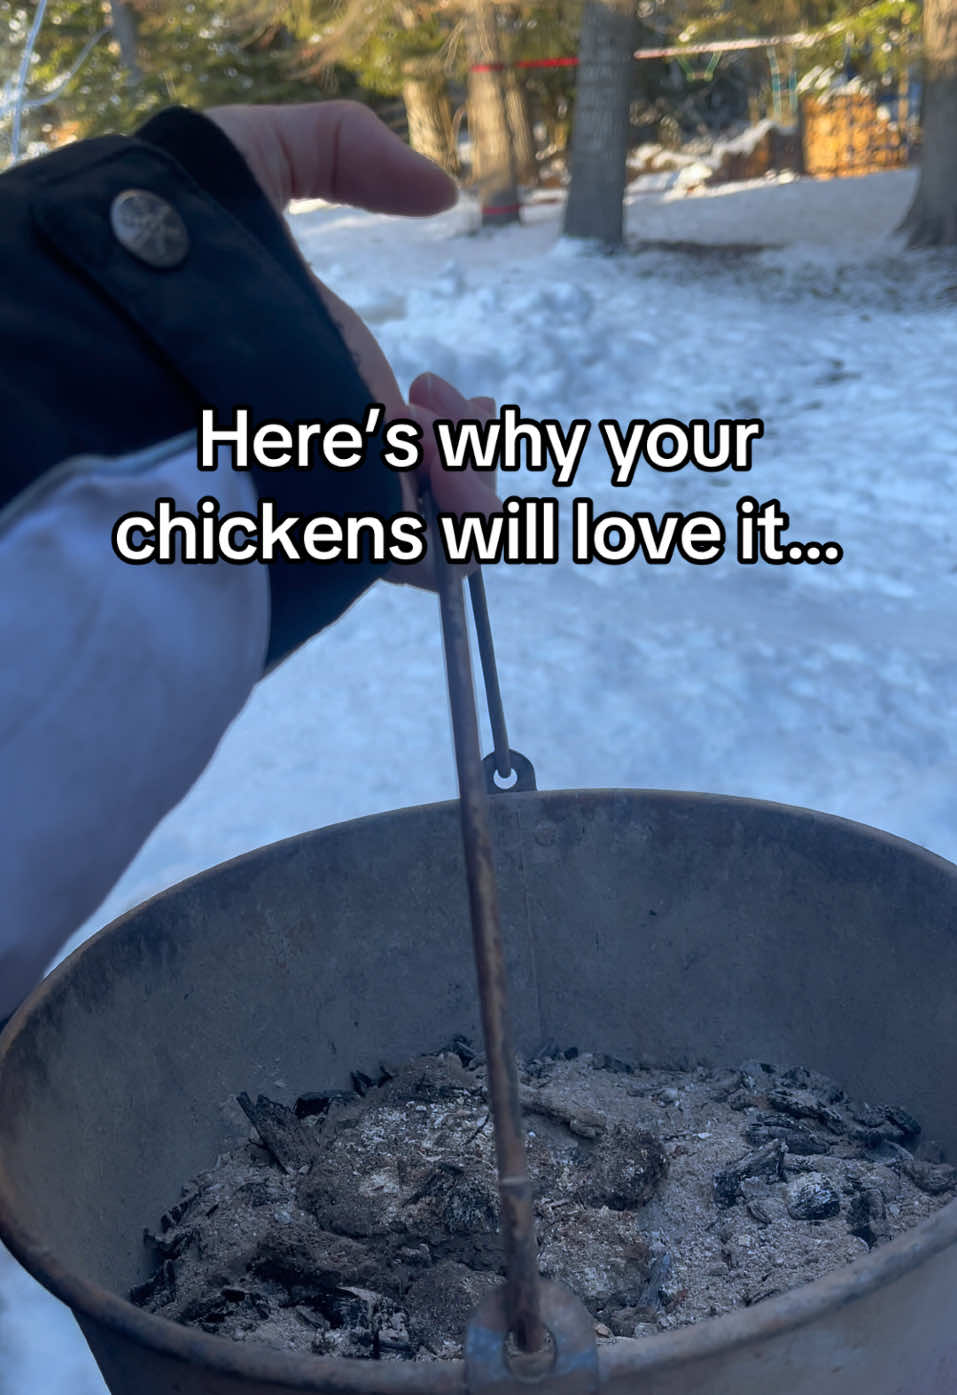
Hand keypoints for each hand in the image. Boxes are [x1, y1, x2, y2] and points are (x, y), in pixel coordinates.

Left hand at [204, 102, 499, 585]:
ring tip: (453, 436)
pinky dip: (447, 532)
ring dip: (467, 486)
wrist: (123, 312)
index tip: (463, 397)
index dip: (451, 424)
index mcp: (316, 385)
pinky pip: (402, 556)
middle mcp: (320, 447)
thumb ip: (347, 151)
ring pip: (423, 526)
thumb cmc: (178, 232)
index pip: (398, 436)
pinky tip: (450, 476)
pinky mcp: (321, 531)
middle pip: (422, 487)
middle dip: (469, 455)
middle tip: (463, 410)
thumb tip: (443, 192)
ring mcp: (320, 492)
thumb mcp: (260, 156)